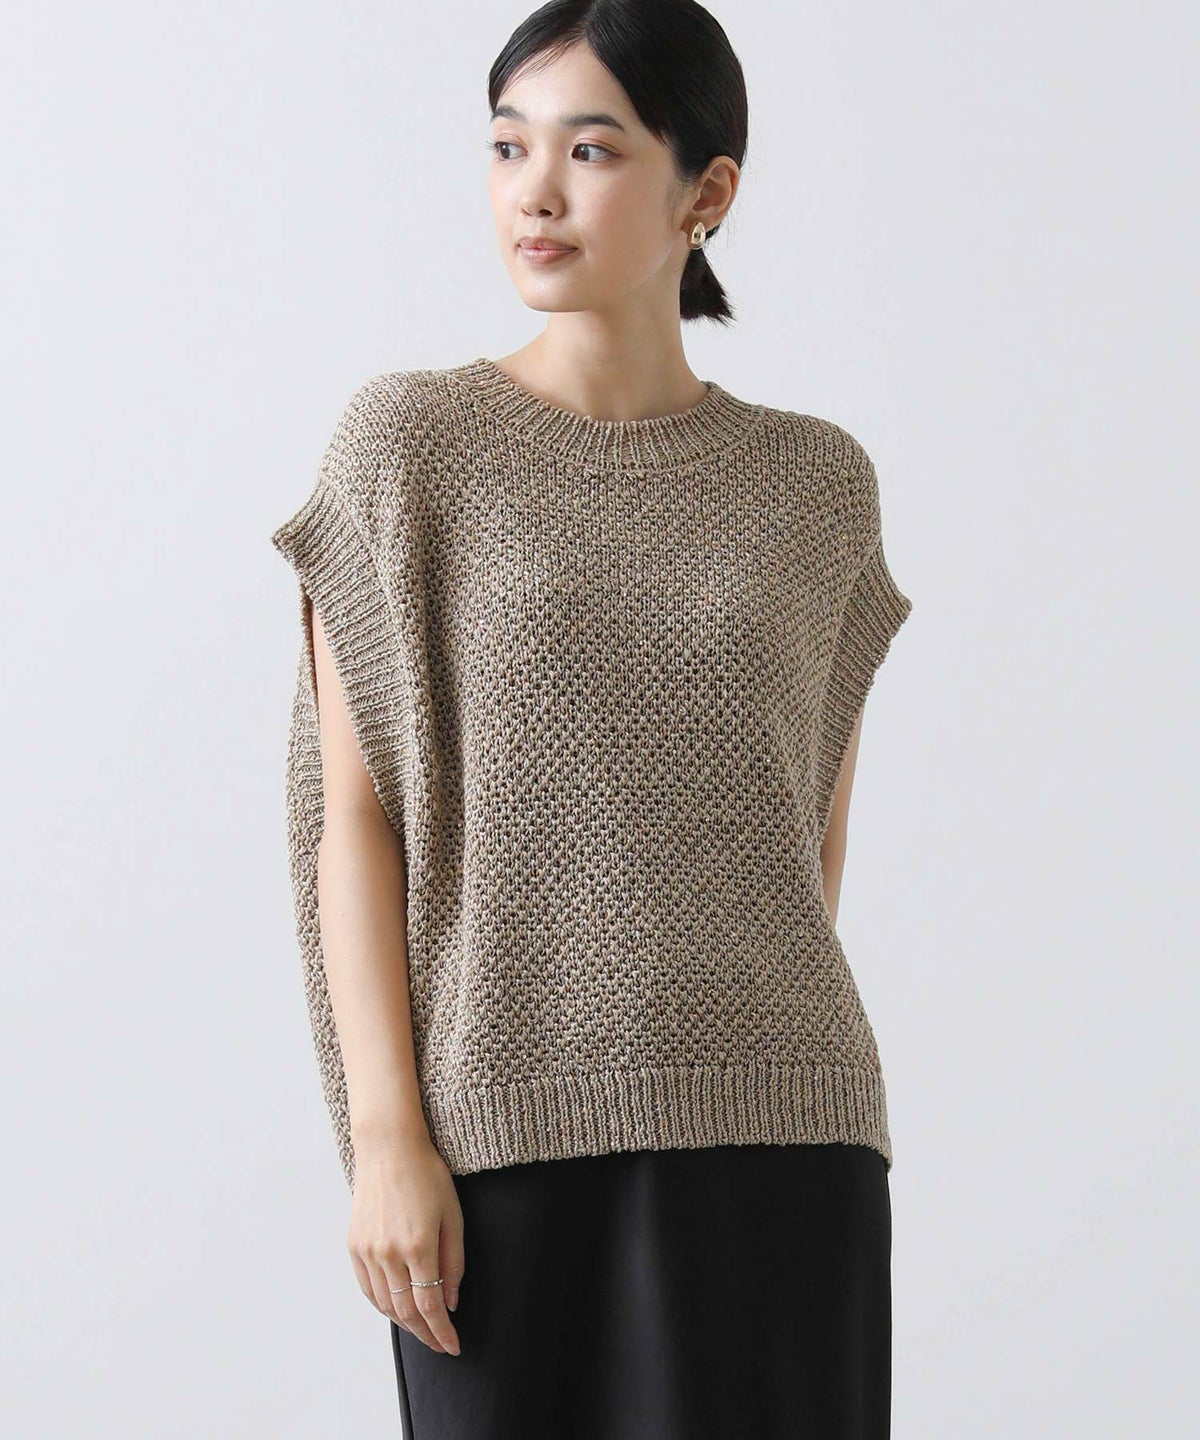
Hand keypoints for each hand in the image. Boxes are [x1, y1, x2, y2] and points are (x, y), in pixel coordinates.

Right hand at [346, 1132, 464, 1354]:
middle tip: (440, 1344)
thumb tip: (451, 1302)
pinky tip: (396, 1309)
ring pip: (385, 1304)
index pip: (430, 1307)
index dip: (442, 1333)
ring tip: (423, 1329)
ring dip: (405, 1323)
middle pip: (406, 1312)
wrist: (389, 1148)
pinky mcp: (354, 1245)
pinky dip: (382, 1305)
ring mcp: (368, 1250)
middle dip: (426, 1334)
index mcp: (418, 1246)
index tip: (453, 1346)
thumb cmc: (427, 1176)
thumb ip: (454, 1262)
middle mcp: (389, 1253)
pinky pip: (368, 1288)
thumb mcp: (453, 1215)